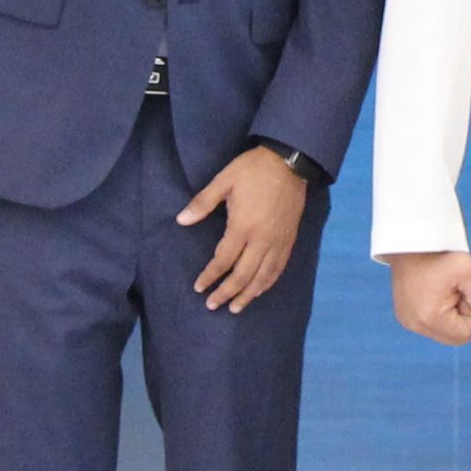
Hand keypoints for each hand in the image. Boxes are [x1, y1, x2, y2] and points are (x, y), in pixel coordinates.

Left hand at [178, 148, 309, 313]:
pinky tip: (259, 291)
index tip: (199, 287)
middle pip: (243, 275)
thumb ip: (203, 202)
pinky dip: (267, 284)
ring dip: (247, 295)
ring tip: (235, 308)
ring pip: (262, 277)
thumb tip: (181, 220)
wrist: (290, 162)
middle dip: (227, 292)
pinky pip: (278, 269)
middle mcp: (261, 240)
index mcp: (243, 226)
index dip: (210, 276)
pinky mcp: (289, 241)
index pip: (224, 260)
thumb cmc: (253, 170)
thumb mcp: (224, 180)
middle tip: (212, 305)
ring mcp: (278, 242)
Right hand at [386, 246, 470, 347]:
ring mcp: (406, 320)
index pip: (465, 335)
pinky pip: (429, 322)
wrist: (410, 239)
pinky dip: (435, 309)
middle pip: (452, 336)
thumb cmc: (436, 252)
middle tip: (452, 288)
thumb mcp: (469, 270)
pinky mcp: (404, 314)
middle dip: (458, 314)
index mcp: (429, 319)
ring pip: (442, 329)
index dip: (469, 312)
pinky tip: (432, 288)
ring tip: (441, 286)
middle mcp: (414, 325)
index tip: (459, 290)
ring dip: (447, 312)